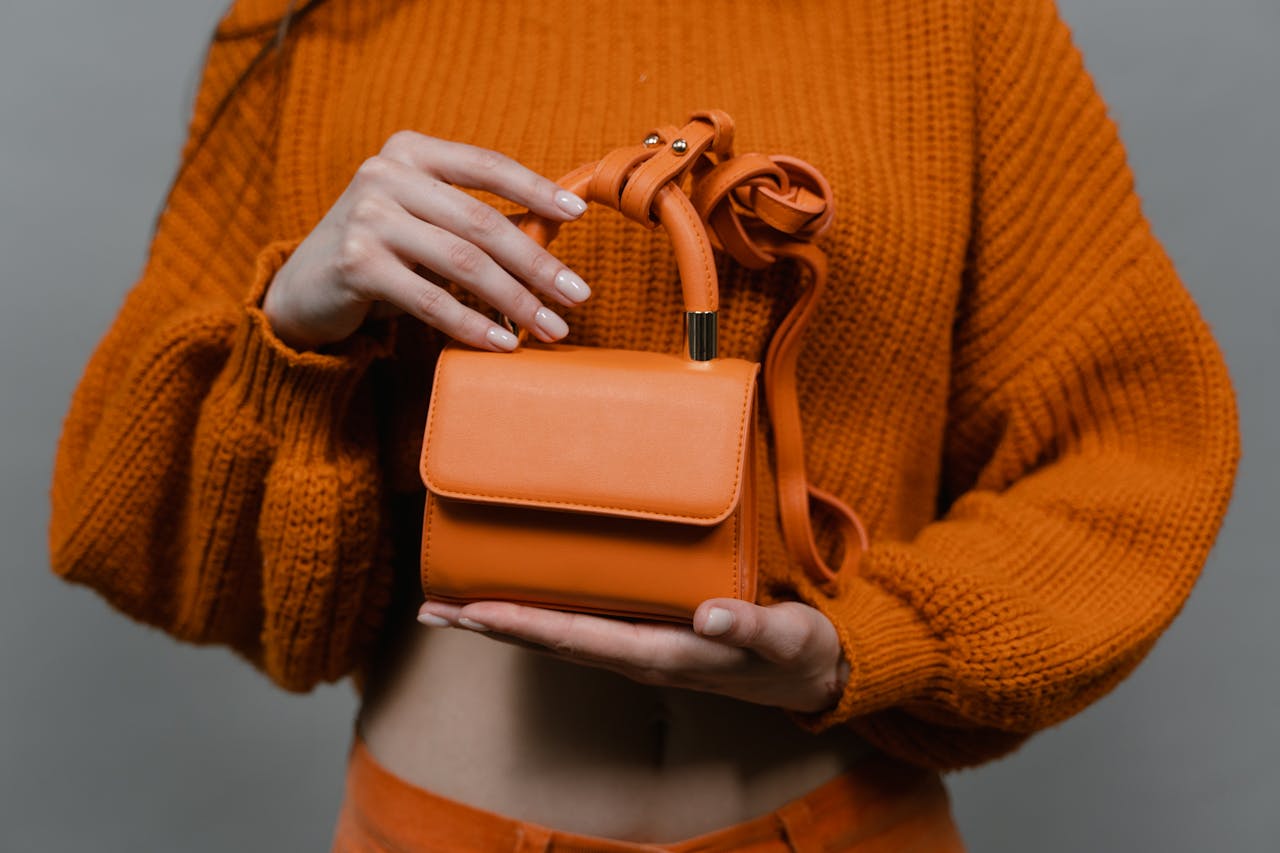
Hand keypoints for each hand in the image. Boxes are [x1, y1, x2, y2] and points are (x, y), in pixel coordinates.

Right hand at [261, 130, 593, 351]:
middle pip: (482, 223)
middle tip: (578, 296)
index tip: (579, 215)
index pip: (486, 165)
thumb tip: (554, 228)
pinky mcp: (355, 264)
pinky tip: (503, 343)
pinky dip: (472, 325)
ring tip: (552, 328)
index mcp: (411, 151)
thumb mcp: (428, 223)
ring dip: (516, 301)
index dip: (536, 188)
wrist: (304, 289)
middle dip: (537, 265)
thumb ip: (479, 220)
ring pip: (462, 263)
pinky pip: (430, 300)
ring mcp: (366, 217)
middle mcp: (385, 174)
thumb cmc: (382, 252)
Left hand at [416, 597, 850, 713]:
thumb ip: (749, 628)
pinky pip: (581, 631)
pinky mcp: (648, 641)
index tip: (476, 611)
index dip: (525, 626)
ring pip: (559, 641)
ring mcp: (640, 652)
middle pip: (551, 644)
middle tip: (434, 610)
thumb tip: (708, 615)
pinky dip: (539, 621)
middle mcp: (640, 658)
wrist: (814, 675)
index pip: (580, 639)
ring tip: (454, 610)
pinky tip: (519, 605)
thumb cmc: (800, 652)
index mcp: (664, 655)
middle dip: (492, 629)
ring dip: (505, 628)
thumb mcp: (787, 638)